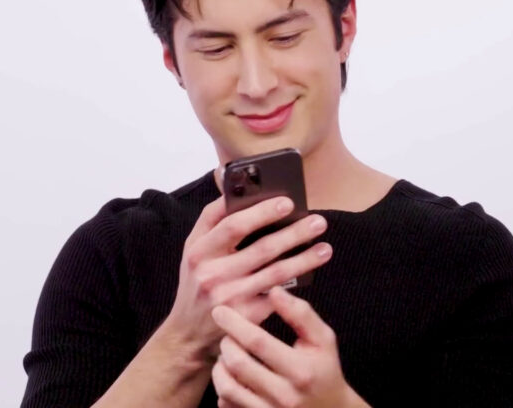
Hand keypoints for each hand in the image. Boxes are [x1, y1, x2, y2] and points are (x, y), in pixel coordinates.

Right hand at [160, 196, 332, 361]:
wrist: (188, 333)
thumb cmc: (195, 281)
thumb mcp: (193, 248)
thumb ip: (211, 216)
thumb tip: (227, 179)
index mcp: (199, 251)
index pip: (233, 225)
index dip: (262, 212)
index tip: (288, 202)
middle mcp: (212, 274)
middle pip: (261, 249)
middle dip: (294, 233)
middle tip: (318, 221)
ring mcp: (229, 298)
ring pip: (275, 273)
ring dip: (304, 259)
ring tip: (324, 247)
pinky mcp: (244, 318)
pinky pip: (277, 297)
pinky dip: (296, 284)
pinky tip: (311, 272)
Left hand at [211, 286, 368, 407]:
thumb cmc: (324, 370)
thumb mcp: (323, 339)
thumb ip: (301, 314)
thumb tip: (275, 291)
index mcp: (301, 370)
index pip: (258, 342)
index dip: (235, 323)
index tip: (221, 310)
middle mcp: (285, 395)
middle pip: (238, 364)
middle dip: (226, 343)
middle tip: (226, 334)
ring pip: (227, 387)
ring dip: (220, 366)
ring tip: (226, 354)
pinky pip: (227, 405)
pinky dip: (222, 388)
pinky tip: (230, 376)